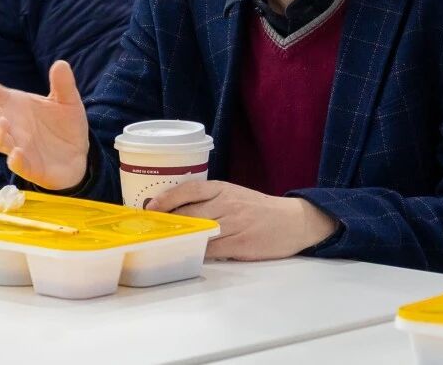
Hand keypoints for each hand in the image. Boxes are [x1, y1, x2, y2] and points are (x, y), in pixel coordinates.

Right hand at [0, 60, 89, 190]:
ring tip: (4, 123)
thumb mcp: (68, 100)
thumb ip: (63, 84)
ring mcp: (17, 146)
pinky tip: (17, 153)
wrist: (79, 153)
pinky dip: (14, 160)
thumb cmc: (64, 123)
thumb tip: (61, 63)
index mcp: (15, 105)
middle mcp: (11, 126)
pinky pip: (16, 165)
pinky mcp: (28, 166)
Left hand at [147, 180, 338, 260]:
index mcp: (223, 189)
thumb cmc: (259, 209)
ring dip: (179, 237)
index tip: (151, 206)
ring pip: (198, 232)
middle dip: (167, 221)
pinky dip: (196, 252)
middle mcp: (226, 203)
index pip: (190, 189)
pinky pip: (211, 250)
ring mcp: (233, 224)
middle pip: (189, 213)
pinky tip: (186, 253)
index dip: (168, 198)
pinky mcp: (240, 244)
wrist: (292, 221)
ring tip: (161, 242)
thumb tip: (175, 211)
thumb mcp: (234, 194)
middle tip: (149, 228)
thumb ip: (209, 200)